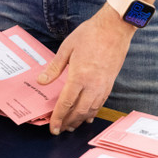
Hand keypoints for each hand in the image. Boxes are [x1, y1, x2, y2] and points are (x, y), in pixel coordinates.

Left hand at [37, 4, 135, 134]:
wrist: (115, 27)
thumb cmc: (90, 34)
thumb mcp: (67, 48)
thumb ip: (54, 68)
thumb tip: (42, 81)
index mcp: (79, 76)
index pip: (66, 103)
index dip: (58, 117)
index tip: (53, 128)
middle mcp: (92, 85)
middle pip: (78, 111)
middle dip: (68, 123)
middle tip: (60, 130)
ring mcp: (103, 85)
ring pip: (91, 110)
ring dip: (80, 120)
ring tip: (72, 126)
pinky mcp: (110, 83)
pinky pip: (100, 103)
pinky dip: (93, 112)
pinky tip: (88, 116)